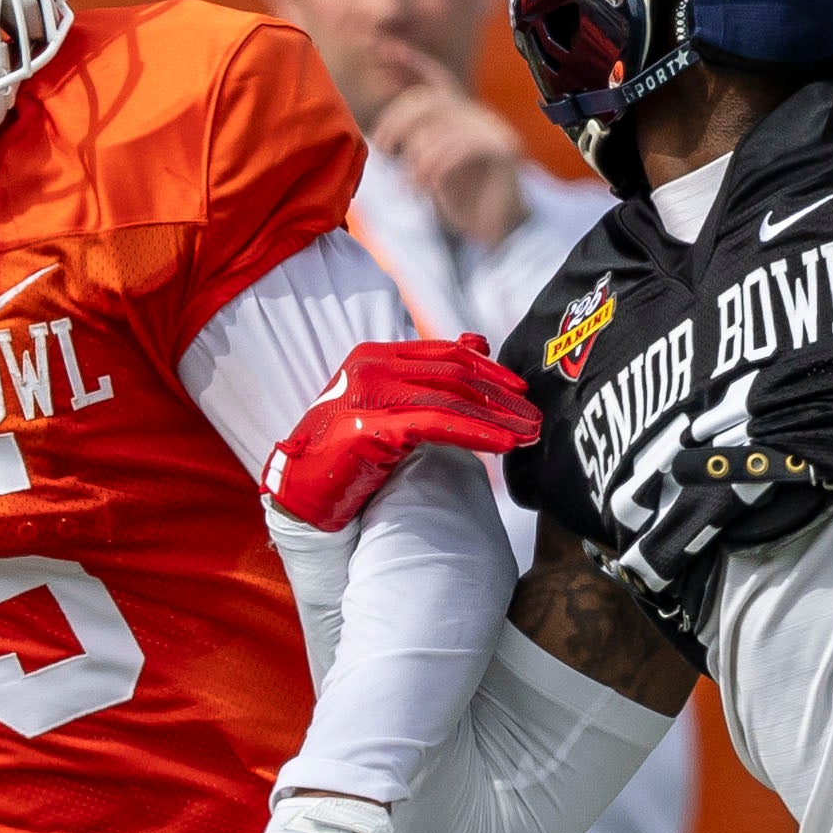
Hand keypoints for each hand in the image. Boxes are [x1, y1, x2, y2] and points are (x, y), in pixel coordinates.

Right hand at [258, 337, 540, 531]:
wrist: (298, 490)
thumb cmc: (342, 453)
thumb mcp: (384, 405)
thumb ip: (425, 377)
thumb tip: (477, 342)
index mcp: (375, 355)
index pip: (446, 353)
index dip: (489, 369)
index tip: (521, 389)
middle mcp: (372, 367)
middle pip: (454, 374)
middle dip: (501, 396)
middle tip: (534, 417)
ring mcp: (369, 395)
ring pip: (450, 399)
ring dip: (496, 418)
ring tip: (528, 435)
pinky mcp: (371, 429)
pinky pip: (436, 426)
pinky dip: (475, 434)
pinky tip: (502, 445)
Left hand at [370, 66, 531, 245]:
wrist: (499, 233)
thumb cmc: (464, 204)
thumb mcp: (432, 169)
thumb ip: (417, 146)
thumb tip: (386, 137)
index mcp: (462, 115)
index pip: (437, 78)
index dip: (411, 62)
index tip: (382, 49)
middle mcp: (479, 115)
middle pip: (431, 99)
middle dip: (399, 120)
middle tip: (383, 148)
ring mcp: (494, 129)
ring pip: (443, 126)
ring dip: (418, 158)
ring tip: (407, 186)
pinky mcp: (504, 149)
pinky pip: (462, 147)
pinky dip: (437, 166)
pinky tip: (425, 187)